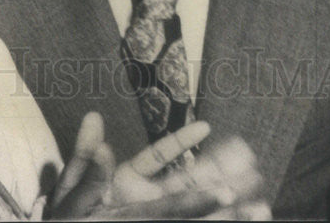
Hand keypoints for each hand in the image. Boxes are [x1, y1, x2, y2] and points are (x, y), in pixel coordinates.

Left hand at [50, 114, 242, 219]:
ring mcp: (157, 218)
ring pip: (198, 212)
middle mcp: (148, 201)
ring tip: (261, 204)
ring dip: (228, 208)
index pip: (159, 156)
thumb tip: (93, 117)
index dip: (181, 141)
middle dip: (221, 173)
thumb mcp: (72, 189)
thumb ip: (87, 160)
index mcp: (128, 182)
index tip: (205, 127)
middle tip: (251, 160)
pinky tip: (247, 222)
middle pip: (190, 184)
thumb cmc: (68, 220)